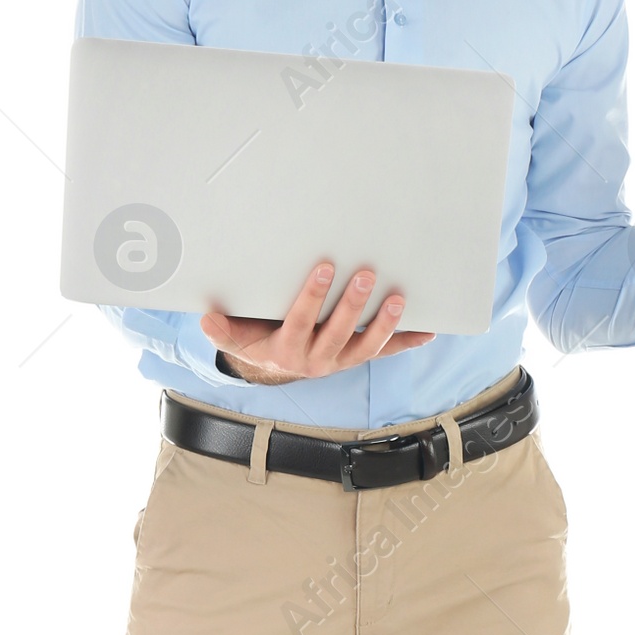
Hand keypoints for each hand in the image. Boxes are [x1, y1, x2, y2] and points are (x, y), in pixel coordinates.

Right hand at [201, 262, 432, 385]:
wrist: (274, 367)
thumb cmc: (255, 340)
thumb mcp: (235, 338)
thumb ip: (224, 329)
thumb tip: (206, 318)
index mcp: (287, 350)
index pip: (301, 321)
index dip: (313, 297)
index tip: (326, 267)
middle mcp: (317, 360)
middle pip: (338, 333)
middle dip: (353, 305)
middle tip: (367, 274)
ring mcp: (341, 360)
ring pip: (366, 346)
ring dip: (385, 324)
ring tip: (398, 299)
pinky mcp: (357, 357)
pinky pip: (385, 352)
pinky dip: (406, 341)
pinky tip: (429, 330)